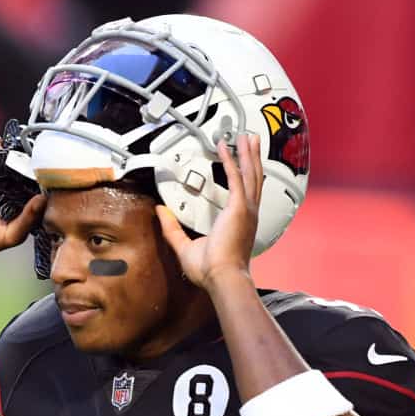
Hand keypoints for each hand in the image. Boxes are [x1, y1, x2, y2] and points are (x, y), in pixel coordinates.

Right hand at [0, 134, 45, 265]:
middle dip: (28, 157)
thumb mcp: (11, 235)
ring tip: (12, 149)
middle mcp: (10, 185)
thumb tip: (43, 199)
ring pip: (6, 153)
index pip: (37, 182)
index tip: (46, 167)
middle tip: (31, 153)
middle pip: (23, 164)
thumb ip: (28, 219)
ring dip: (11, 147)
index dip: (42, 174)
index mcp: (23, 200)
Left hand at [156, 133, 261, 290]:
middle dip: (251, 157)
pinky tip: (226, 149)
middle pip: (253, 178)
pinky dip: (231, 161)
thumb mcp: (186, 247)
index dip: (243, 176)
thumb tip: (162, 213)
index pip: (244, 193)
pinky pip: (235, 177)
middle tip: (250, 141)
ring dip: (246, 153)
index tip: (239, 163)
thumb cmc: (212, 270)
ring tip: (245, 137)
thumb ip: (172, 229)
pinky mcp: (239, 207)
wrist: (223, 278)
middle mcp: (246, 214)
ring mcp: (245, 209)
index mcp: (239, 223)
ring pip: (249, 173)